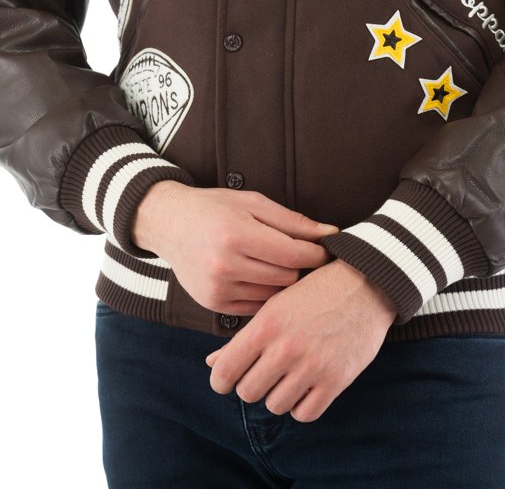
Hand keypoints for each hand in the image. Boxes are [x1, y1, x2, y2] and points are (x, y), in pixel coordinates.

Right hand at [131, 181, 338, 314]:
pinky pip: (255, 307)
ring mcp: (218, 289)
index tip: (328, 248)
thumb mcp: (254, 203)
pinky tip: (263, 277)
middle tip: (307, 256)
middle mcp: (225, 266)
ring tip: (284, 266)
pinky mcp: (213, 304)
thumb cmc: (215, 208)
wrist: (169, 224)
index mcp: (237, 235)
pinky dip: (265, 294)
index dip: (317, 253)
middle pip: (286, 278)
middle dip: (301, 267)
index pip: (293, 255)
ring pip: (273, 296)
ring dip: (283, 283)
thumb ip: (293, 221)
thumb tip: (331, 233)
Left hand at [205, 259, 397, 421]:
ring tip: (290, 375)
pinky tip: (307, 386)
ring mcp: (312, 366)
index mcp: (266, 325)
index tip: (228, 379)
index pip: (225, 372)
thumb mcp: (276, 305)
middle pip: (248, 392)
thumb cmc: (316, 291)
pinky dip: (302, 404)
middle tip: (265, 372)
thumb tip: (212, 364)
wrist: (367, 284)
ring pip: (275, 405)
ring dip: (279, 394)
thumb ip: (243, 337)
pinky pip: (305, 413)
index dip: (221, 380)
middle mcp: (286, 348)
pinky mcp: (336, 380)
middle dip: (253, 384)